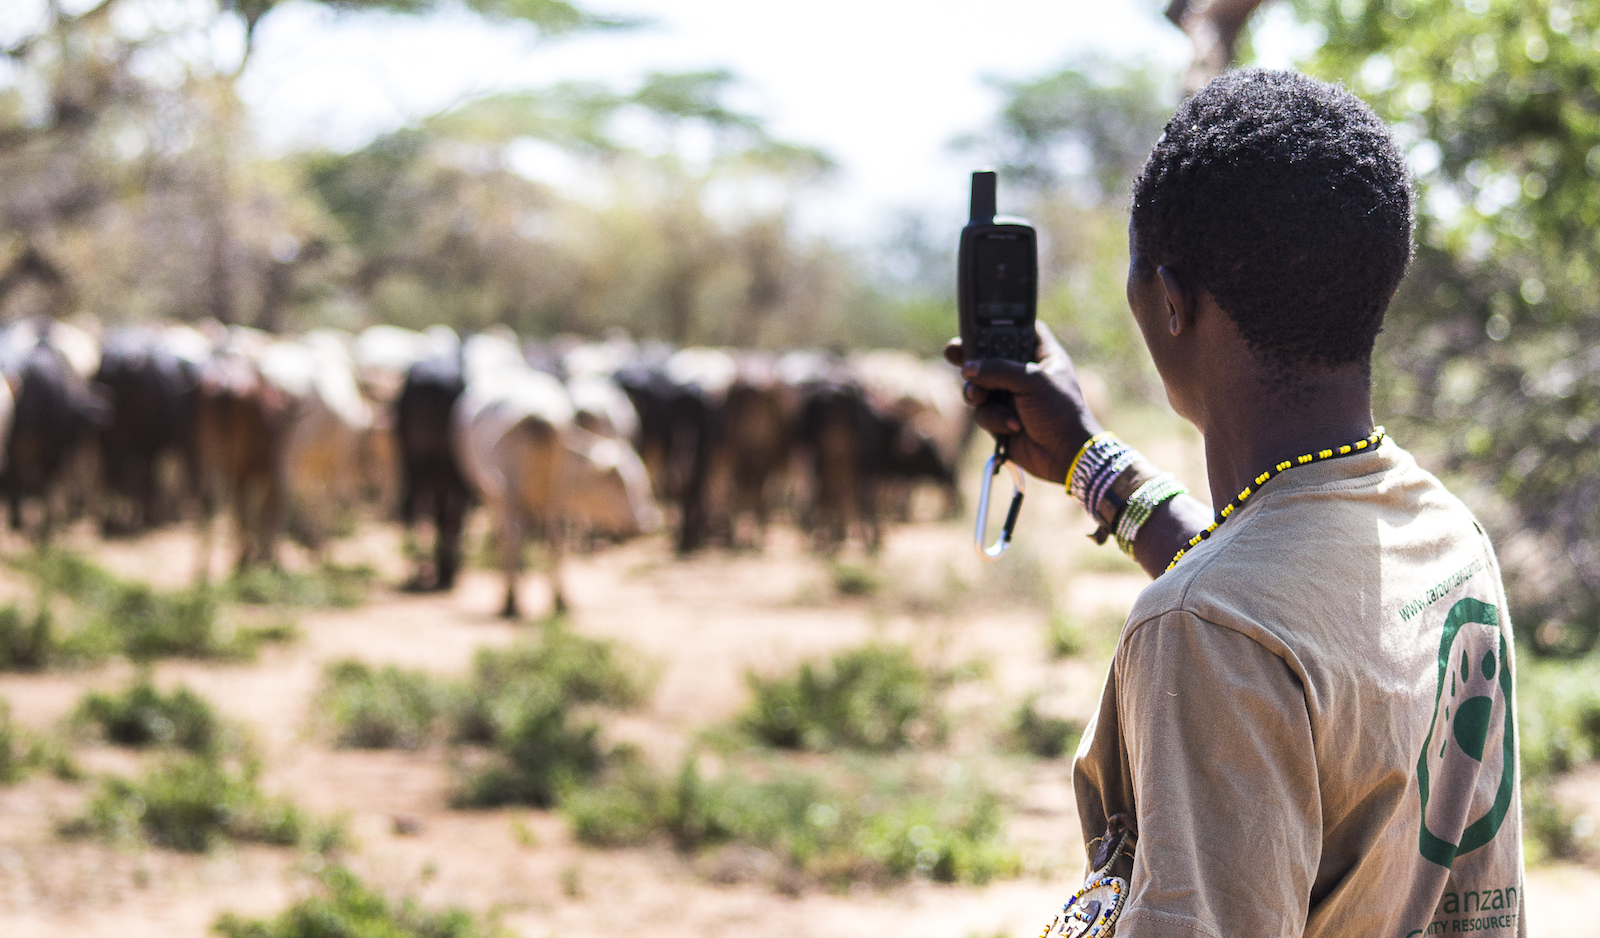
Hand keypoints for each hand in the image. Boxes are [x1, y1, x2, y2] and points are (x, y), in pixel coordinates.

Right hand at [944, 322, 1103, 485]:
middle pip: (990, 357)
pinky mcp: (1000, 418)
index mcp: (1041, 356)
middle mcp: (1023, 373)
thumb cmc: (1061, 412)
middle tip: (954, 352)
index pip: (1018, 330)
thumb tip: (968, 368)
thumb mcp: (1033, 382)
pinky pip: (983, 412)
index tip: (978, 322)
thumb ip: (999, 370)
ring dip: (978, 393)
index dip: (999, 324)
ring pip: (979, 386)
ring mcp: (1010, 396)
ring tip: (980, 397)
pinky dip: (994, 419)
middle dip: (972, 358)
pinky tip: (1013, 426)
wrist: (1066, 455)